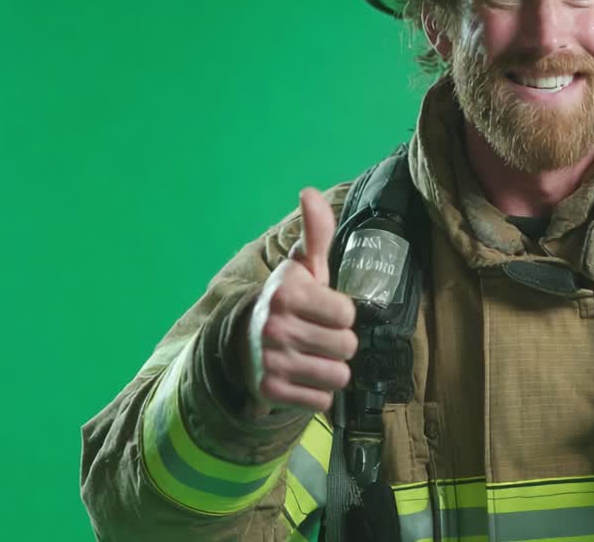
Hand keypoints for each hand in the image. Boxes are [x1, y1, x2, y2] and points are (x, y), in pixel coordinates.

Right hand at [244, 188, 356, 413]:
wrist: (246, 343)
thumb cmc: (289, 302)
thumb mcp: (303, 268)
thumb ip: (315, 233)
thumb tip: (308, 192)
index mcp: (287, 293)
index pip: (347, 313)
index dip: (341, 314)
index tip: (323, 311)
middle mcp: (275, 327)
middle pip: (347, 347)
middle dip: (339, 344)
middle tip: (318, 336)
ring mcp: (271, 362)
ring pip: (339, 376)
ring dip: (331, 369)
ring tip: (311, 356)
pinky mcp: (271, 392)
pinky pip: (323, 401)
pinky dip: (318, 393)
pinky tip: (302, 377)